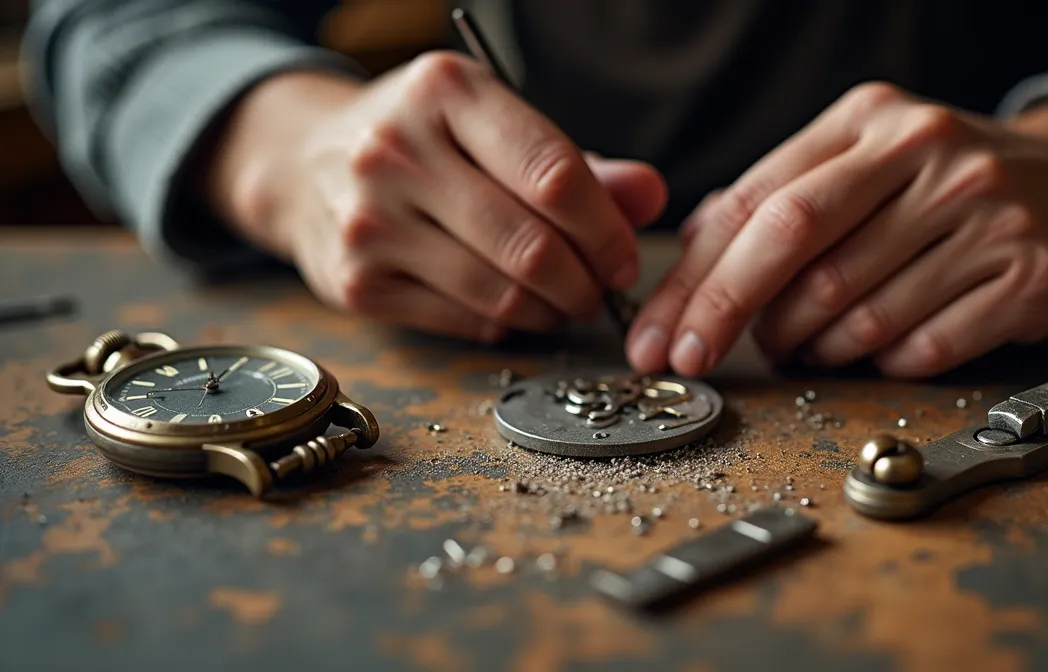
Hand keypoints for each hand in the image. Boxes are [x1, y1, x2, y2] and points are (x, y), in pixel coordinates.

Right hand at [206, 53, 666, 340]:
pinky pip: (462, 319)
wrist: (306, 164)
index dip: (607, 229)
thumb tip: (648, 196)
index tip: (624, 256)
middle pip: (531, 243)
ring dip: (552, 311)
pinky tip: (515, 309)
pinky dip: (505, 324)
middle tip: (602, 291)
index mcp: (444, 91)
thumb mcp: (494, 126)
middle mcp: (395, 148)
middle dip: (586, 281)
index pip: (553, 174)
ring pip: (499, 291)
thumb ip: (577, 164)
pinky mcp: (354, 281)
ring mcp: (368, 219)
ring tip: (566, 303)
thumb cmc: (424, 142)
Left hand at [627, 83, 1047, 376]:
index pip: (761, 204)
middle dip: (731, 317)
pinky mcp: (1029, 275)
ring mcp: (987, 215)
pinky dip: (880, 363)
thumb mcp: (865, 156)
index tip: (661, 332)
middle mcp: (930, 155)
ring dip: (811, 346)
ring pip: (856, 311)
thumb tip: (695, 250)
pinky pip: (921, 347)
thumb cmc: (948, 181)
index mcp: (873, 119)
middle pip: (799, 252)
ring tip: (804, 346)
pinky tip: (872, 352)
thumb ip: (783, 192)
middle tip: (698, 357)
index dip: (701, 279)